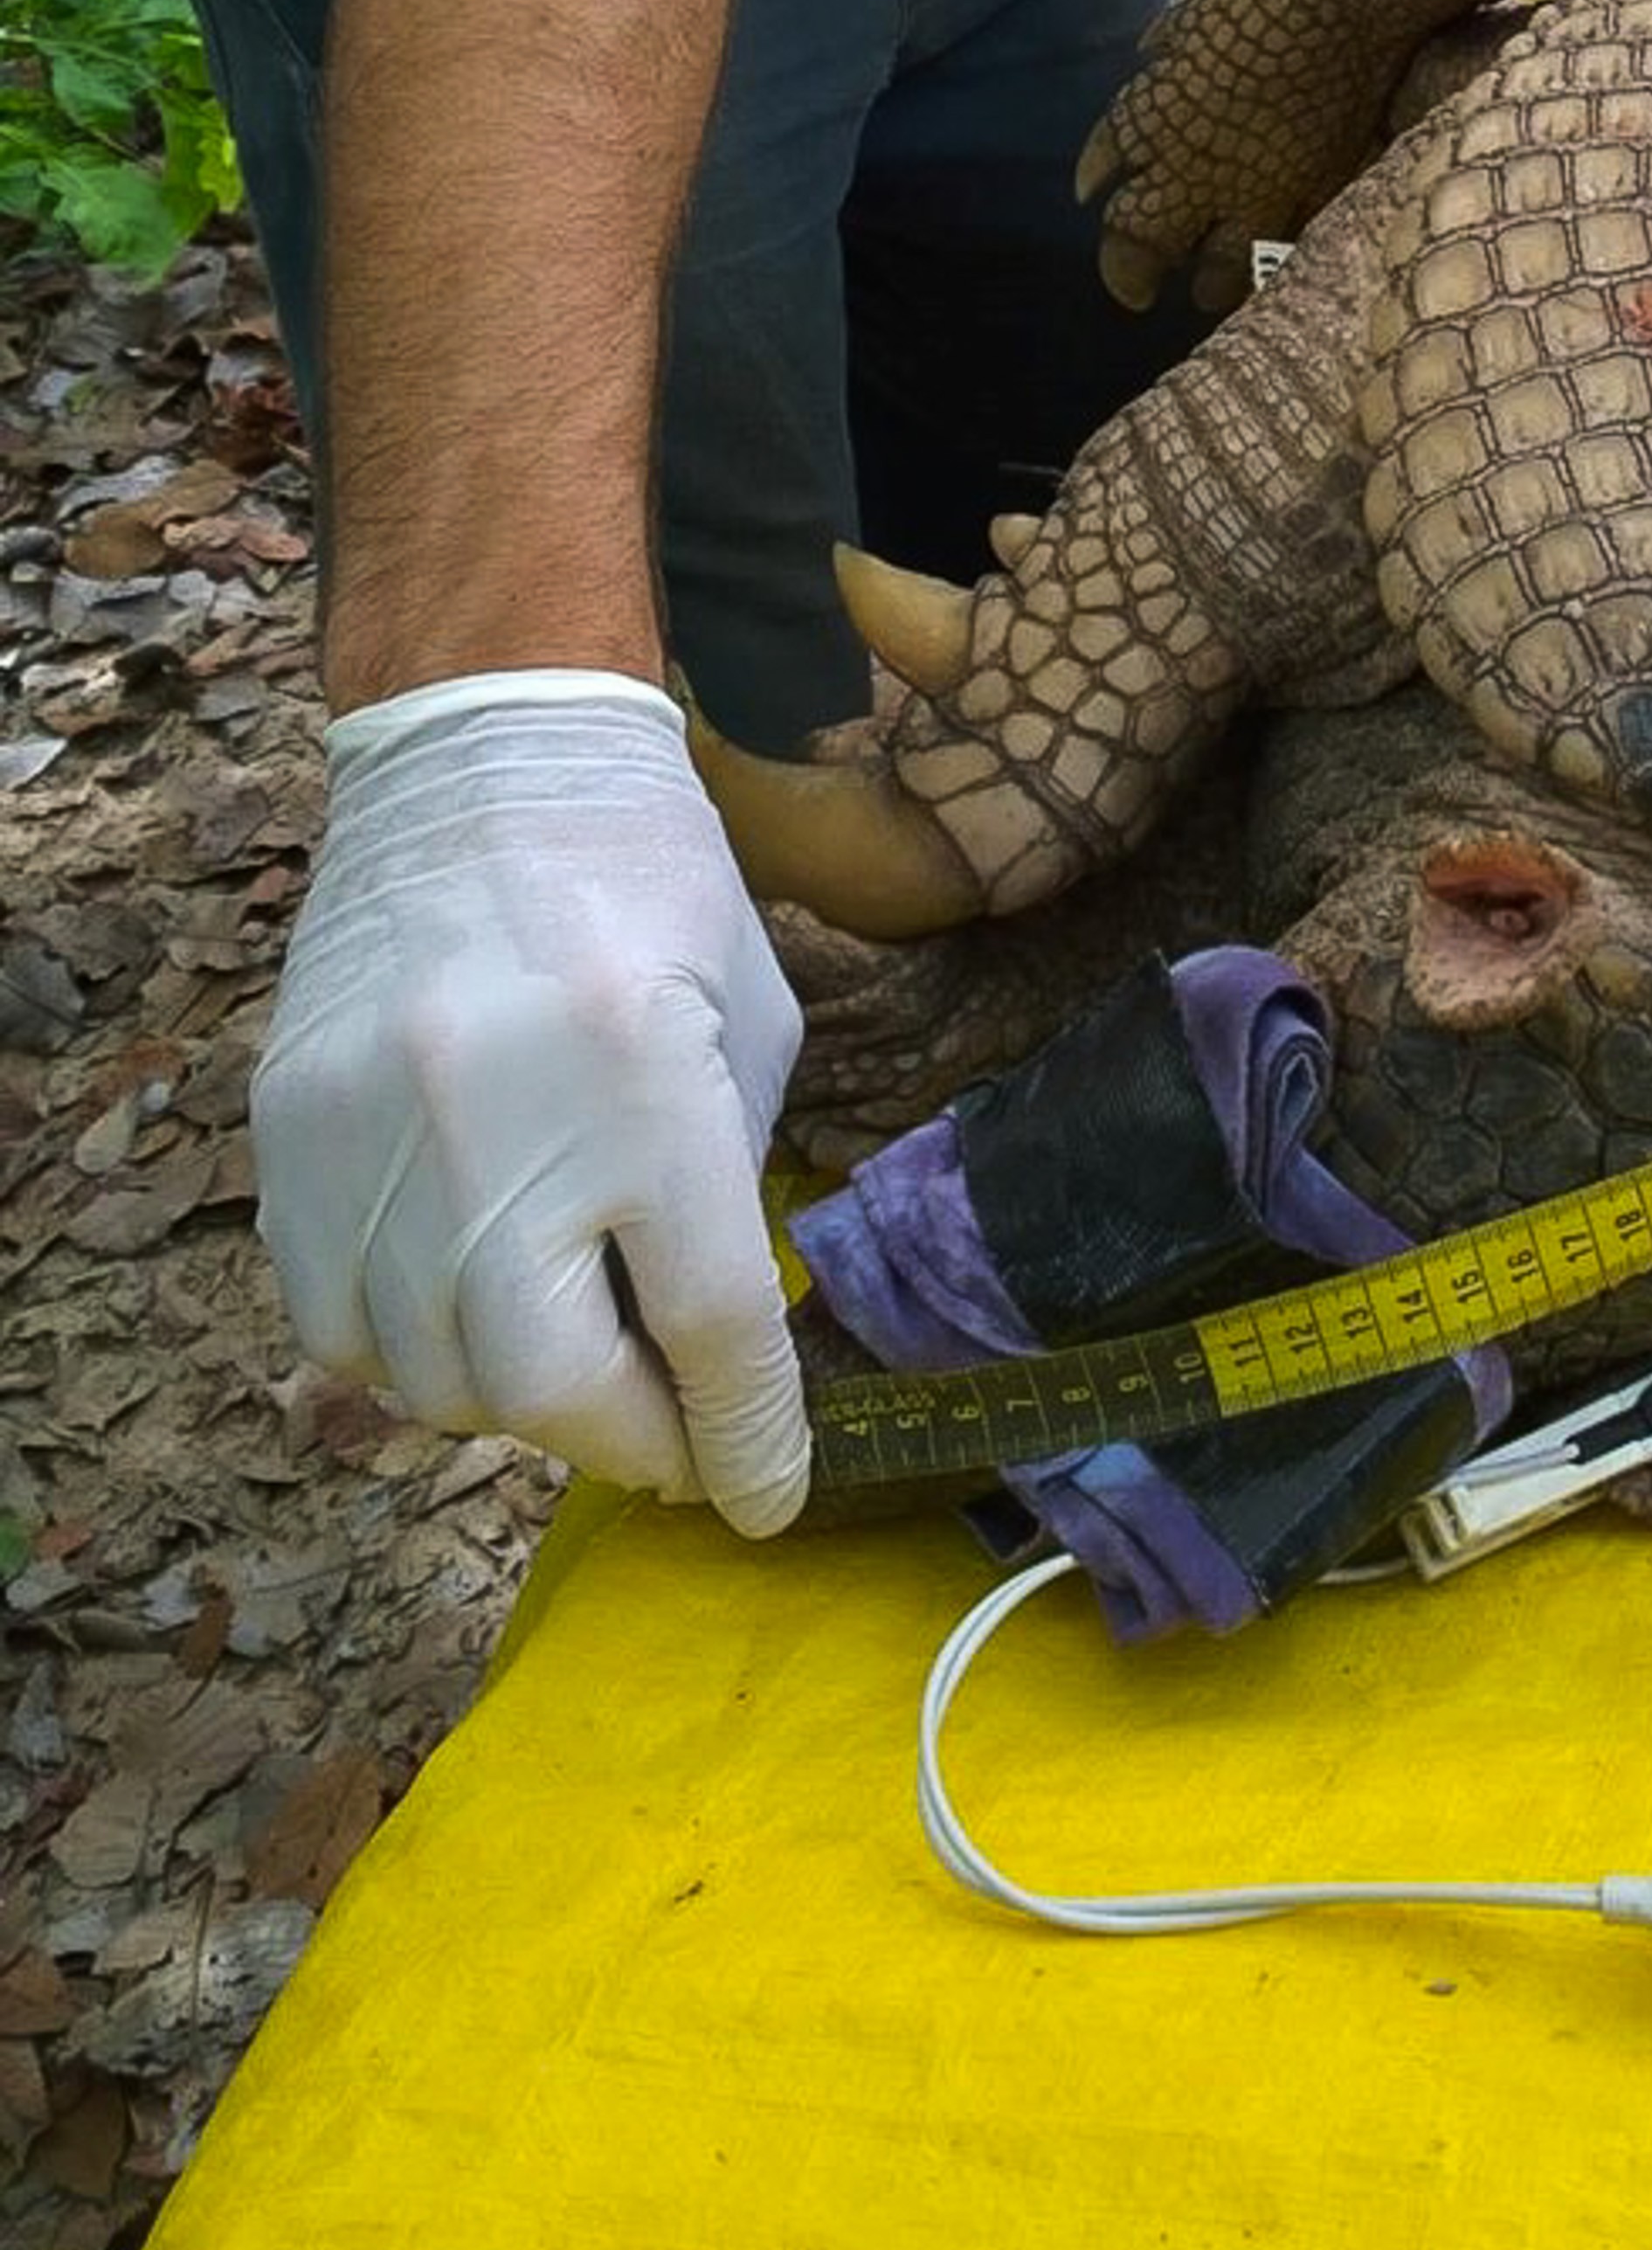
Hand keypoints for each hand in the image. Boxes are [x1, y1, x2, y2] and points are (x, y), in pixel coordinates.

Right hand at [253, 671, 810, 1533]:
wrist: (483, 750)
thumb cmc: (648, 879)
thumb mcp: (751, 1016)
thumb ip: (735, 1187)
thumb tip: (715, 1350)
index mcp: (647, 1085)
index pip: (708, 1327)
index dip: (744, 1440)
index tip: (763, 1498)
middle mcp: (498, 1123)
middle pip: (555, 1388)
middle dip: (632, 1442)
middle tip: (668, 1438)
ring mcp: (373, 1135)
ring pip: (433, 1380)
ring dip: (515, 1403)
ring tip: (567, 1355)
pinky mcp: (291, 1132)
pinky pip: (334, 1325)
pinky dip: (407, 1352)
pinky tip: (464, 1305)